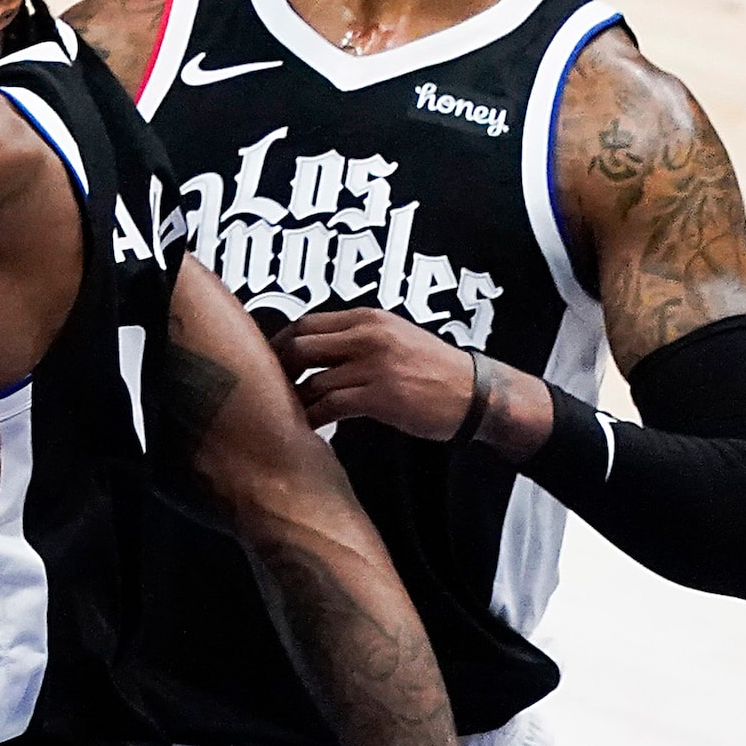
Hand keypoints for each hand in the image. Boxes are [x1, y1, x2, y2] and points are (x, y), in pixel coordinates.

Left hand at [275, 308, 484, 440]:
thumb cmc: (434, 369)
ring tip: (284, 413)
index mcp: (368, 318)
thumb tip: (311, 348)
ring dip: (294, 399)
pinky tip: (307, 427)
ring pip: (312, 380)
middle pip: (300, 347)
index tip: (269, 361)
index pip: (306, 323)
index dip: (281, 343)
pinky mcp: (380, 396)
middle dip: (279, 369)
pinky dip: (313, 418)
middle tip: (268, 389)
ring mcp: (373, 365)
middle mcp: (368, 336)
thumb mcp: (395, 336)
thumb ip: (356, 336)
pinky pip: (330, 406)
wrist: (477, 393)